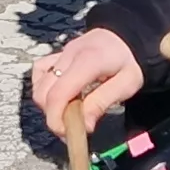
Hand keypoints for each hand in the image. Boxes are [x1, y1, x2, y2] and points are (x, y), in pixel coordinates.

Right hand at [30, 27, 144, 137]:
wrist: (129, 35)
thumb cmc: (130, 61)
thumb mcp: (127, 84)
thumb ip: (102, 103)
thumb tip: (84, 127)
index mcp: (87, 62)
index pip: (58, 94)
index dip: (56, 119)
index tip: (68, 135)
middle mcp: (68, 55)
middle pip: (44, 92)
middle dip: (53, 116)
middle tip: (72, 129)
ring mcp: (61, 53)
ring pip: (39, 84)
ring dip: (48, 103)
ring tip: (68, 112)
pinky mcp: (58, 53)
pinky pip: (40, 70)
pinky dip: (43, 87)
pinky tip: (58, 95)